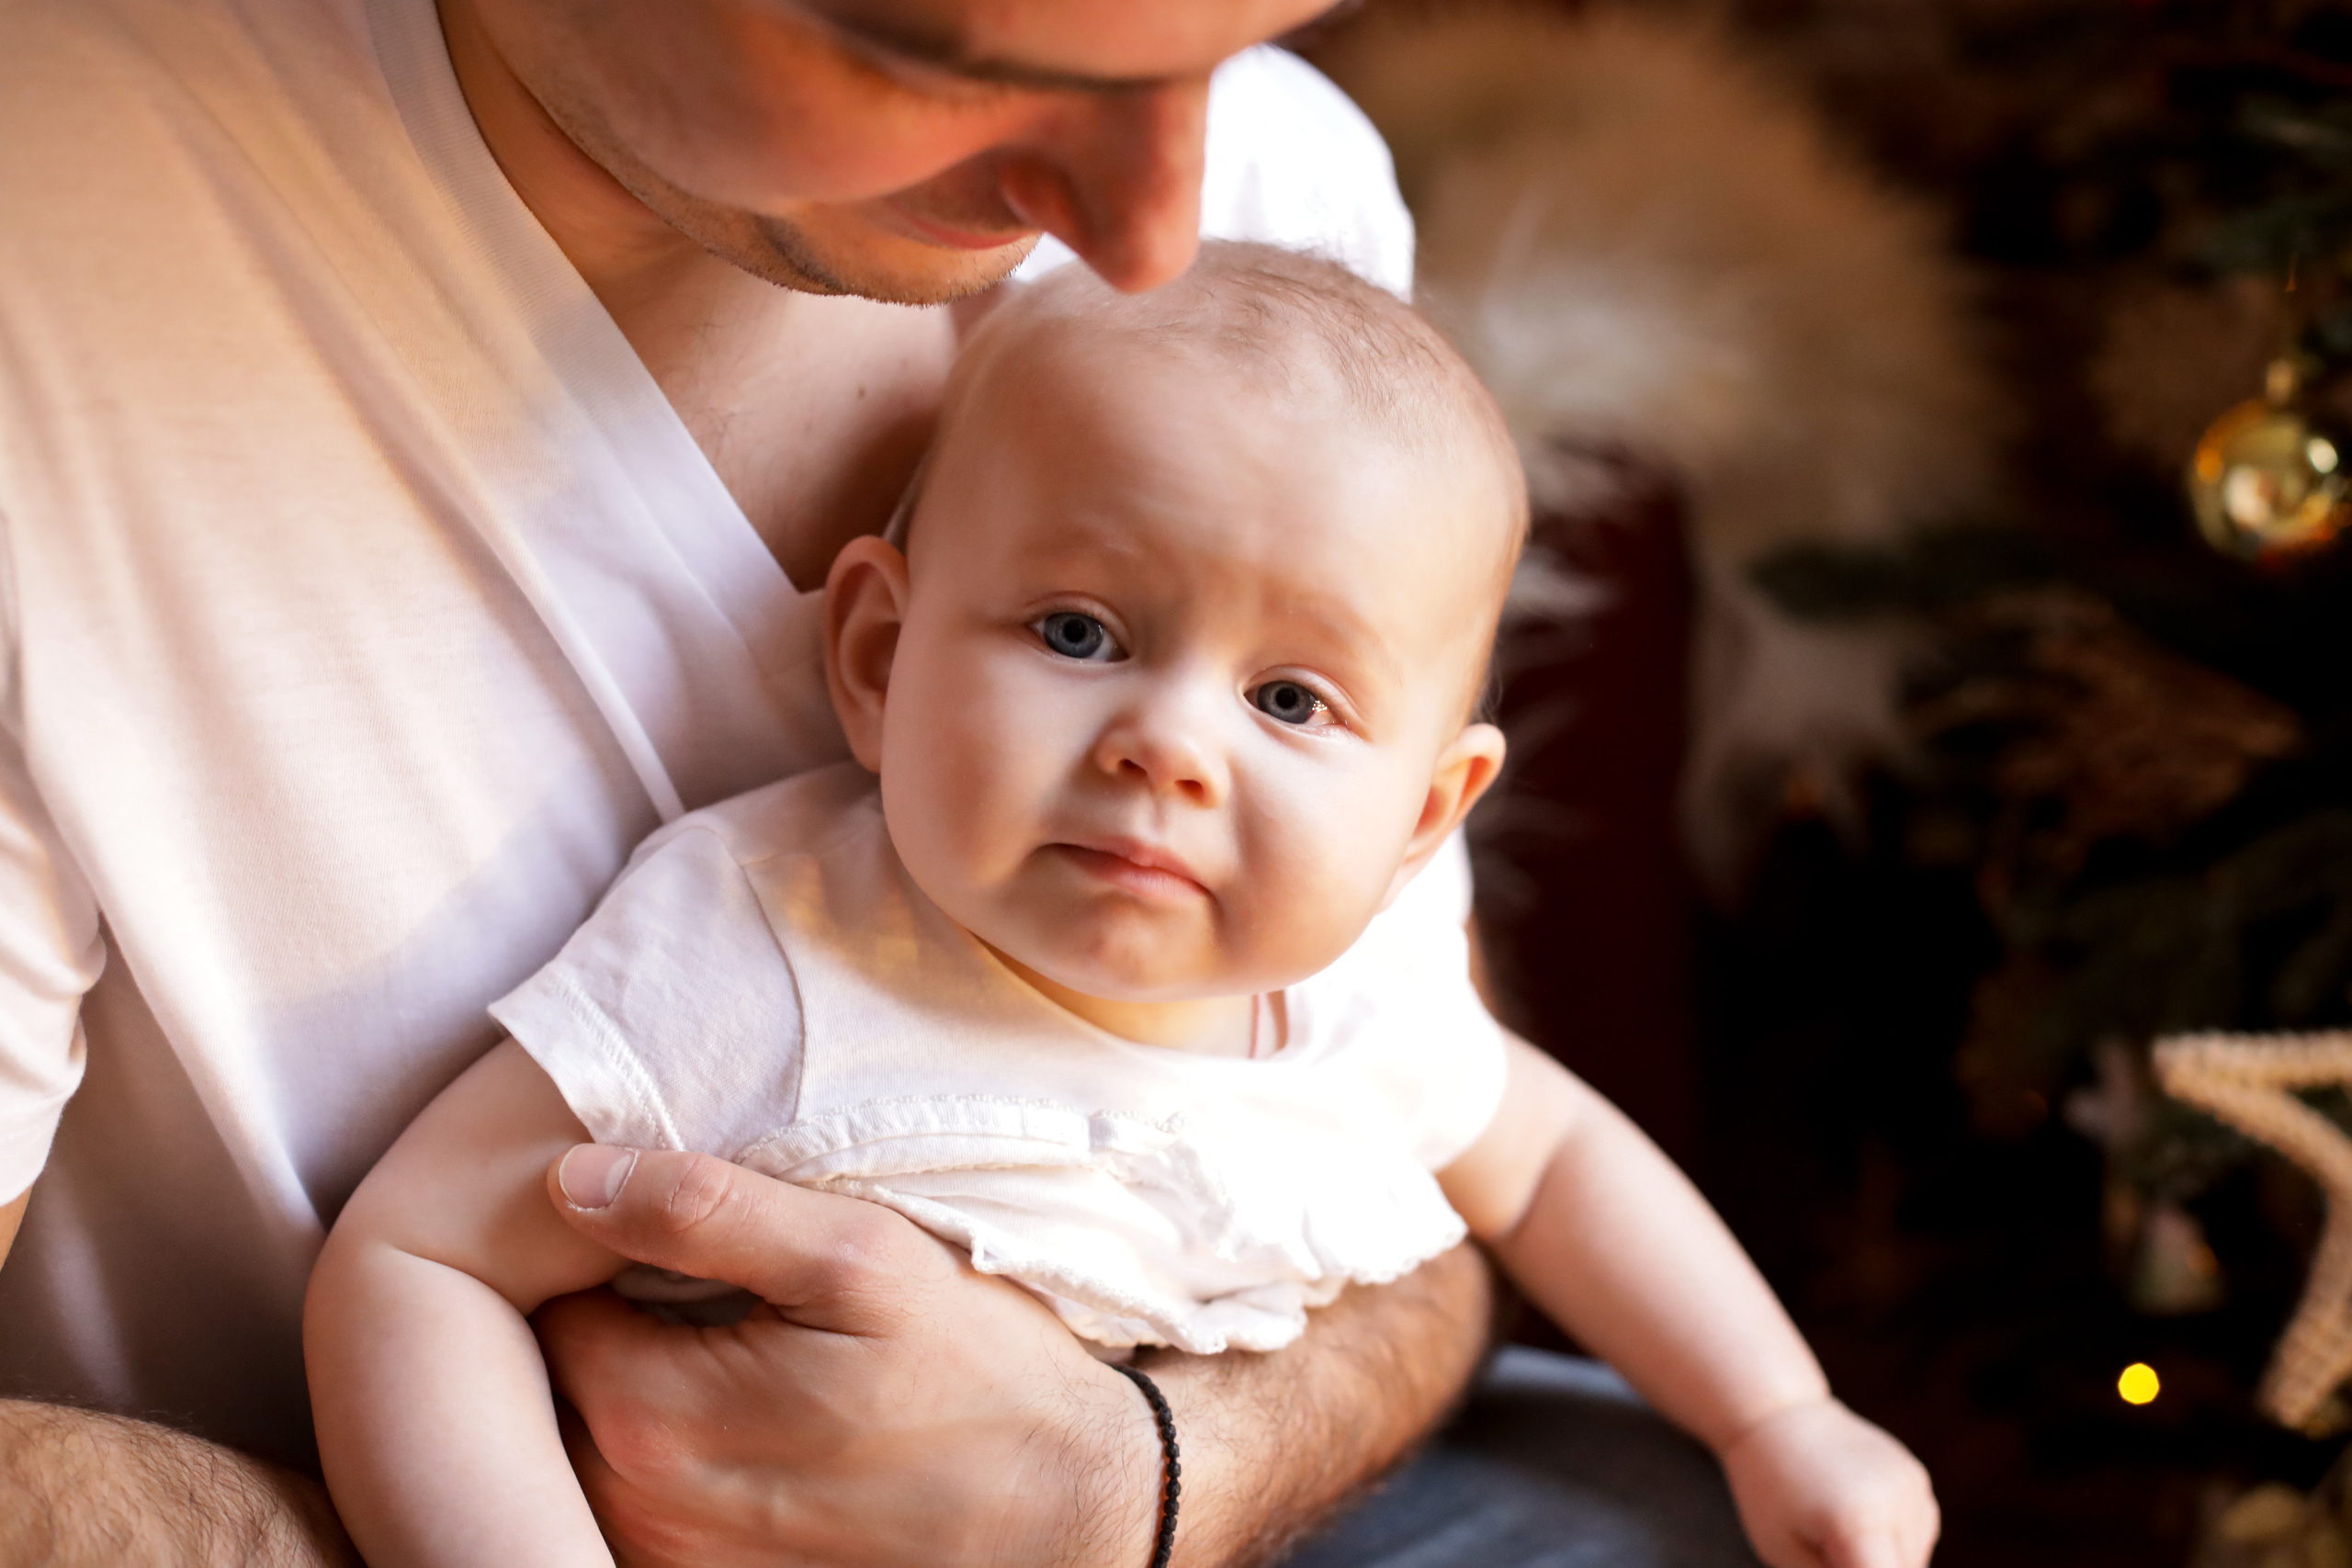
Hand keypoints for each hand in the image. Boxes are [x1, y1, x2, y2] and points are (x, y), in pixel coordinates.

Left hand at [532, 1145, 1164, 1567]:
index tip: (646, 1217)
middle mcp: (634, 1509)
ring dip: (627, 1377)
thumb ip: (705, 1210)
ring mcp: (668, 1560)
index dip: (580, 1244)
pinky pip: (637, 1494)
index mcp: (648, 1418)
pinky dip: (663, 1442)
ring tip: (714, 1326)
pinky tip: (742, 1401)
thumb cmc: (976, 1374)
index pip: (537, 1302)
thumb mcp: (858, 1258)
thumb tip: (568, 1179)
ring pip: (588, 1437)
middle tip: (672, 1263)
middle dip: (595, 1311)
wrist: (1074, 1506)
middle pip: (552, 1378)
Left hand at [1717, 1397, 1937, 1567]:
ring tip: (1831, 1534)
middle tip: (1823, 1550)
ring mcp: (1914, 1489)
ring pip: (1910, 1565)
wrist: (1778, 1414)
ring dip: (1879, 1567)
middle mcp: (1898, 1502)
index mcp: (1858, 1521)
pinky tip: (1850, 1516)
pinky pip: (1913, 1538)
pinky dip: (1889, 1545)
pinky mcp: (1918, 1481)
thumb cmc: (1768, 1491)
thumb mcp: (1786, 1553)